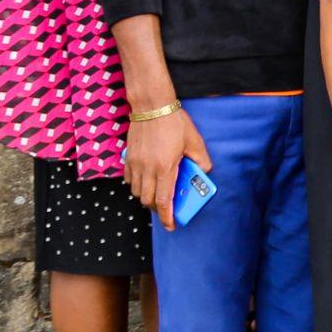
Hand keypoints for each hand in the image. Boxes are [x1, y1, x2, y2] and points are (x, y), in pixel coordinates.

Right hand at [125, 108, 210, 230]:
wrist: (151, 106)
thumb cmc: (174, 122)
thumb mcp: (195, 141)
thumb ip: (201, 160)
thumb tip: (202, 173)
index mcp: (165, 168)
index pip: (164, 201)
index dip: (167, 217)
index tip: (171, 226)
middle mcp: (147, 169)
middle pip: (148, 200)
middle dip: (158, 209)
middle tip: (168, 208)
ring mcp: (135, 164)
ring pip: (137, 192)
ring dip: (147, 197)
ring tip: (158, 193)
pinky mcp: (128, 158)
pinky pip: (129, 180)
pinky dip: (137, 185)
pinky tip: (147, 180)